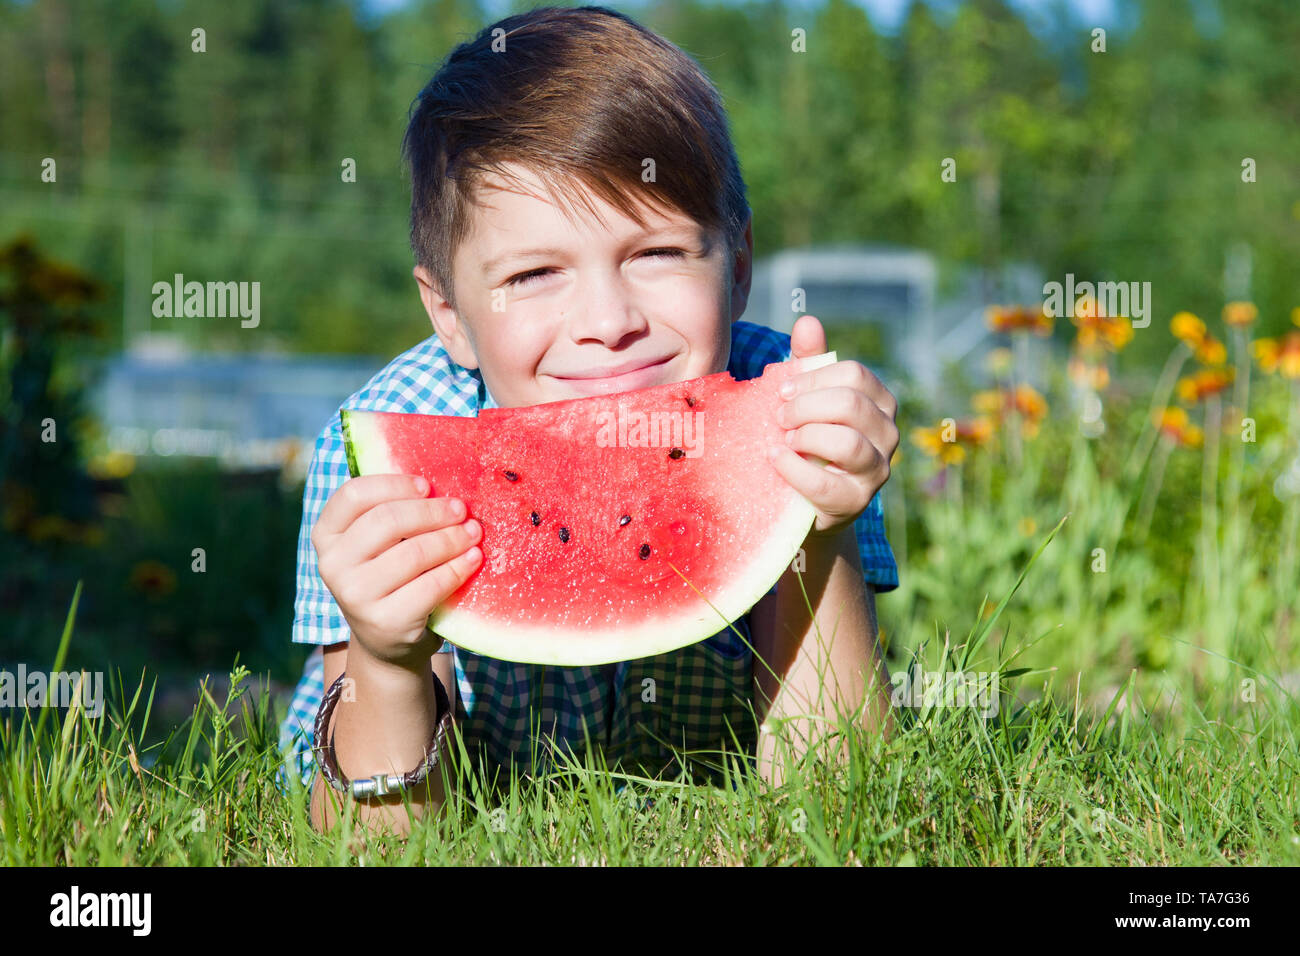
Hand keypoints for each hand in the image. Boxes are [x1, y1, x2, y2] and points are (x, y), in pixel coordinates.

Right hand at [311, 473, 482, 669]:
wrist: (387, 640)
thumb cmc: (388, 576)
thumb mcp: (378, 544)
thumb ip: (392, 514)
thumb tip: (439, 482)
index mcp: (327, 534)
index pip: (353, 494)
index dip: (394, 485)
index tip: (427, 486)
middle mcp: (332, 564)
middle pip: (388, 520)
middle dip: (432, 511)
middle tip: (461, 509)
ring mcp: (355, 595)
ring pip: (414, 553)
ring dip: (451, 539)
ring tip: (473, 532)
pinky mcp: (385, 621)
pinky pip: (431, 585)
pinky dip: (458, 568)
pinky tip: (473, 559)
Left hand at [767, 315, 899, 537]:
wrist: (809, 501)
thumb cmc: (811, 440)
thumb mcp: (810, 399)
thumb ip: (810, 362)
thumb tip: (806, 320)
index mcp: (879, 402)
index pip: (854, 375)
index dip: (813, 378)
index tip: (783, 389)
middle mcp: (888, 434)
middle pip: (850, 404)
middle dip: (806, 406)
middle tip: (780, 415)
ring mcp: (877, 470)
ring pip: (846, 442)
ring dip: (805, 435)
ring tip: (783, 439)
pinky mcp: (856, 502)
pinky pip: (824, 483)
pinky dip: (793, 468)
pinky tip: (776, 459)